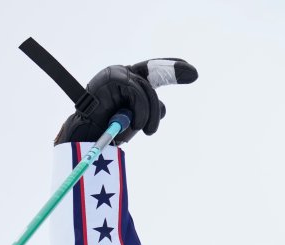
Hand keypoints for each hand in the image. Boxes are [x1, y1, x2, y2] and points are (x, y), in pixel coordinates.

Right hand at [55, 59, 196, 144]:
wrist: (90, 137)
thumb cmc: (112, 130)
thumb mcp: (137, 117)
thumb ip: (149, 108)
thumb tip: (162, 106)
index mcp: (128, 81)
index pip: (151, 70)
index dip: (171, 67)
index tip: (192, 72)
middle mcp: (122, 73)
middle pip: (154, 73)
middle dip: (173, 72)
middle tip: (193, 74)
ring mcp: (117, 73)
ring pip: (148, 89)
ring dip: (149, 114)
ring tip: (144, 129)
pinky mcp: (113, 78)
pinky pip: (138, 93)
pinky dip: (141, 111)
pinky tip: (134, 124)